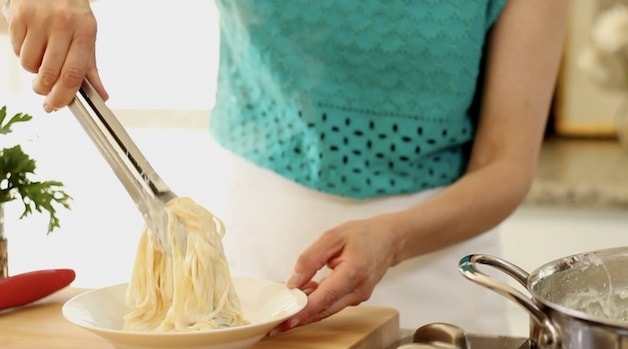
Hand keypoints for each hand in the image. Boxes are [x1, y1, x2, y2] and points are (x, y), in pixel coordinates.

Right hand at [5, 0, 107, 111]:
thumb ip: (91, 69)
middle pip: (49, 73)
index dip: (63, 95)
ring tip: (42, 56)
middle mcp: (62, 25)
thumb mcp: (87, 38)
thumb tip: (101, 96)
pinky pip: (16, 50)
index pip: (73, 73)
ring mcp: (39, 20)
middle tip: (44, 90)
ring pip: (29, 64)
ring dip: (33, 69)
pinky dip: (23, 54)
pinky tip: (32, 43)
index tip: (56, 106)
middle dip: (44, 89)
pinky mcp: (19, 17)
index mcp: (85, 32)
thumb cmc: (72, 14)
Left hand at [270, 214, 400, 334]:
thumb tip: (293, 281)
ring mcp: (358, 297)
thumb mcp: (332, 237)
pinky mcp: (355, 298)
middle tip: (276, 324)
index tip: (286, 319)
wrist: (389, 240)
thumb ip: (310, 258)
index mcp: (354, 272)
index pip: (324, 297)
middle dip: (299, 317)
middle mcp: (358, 290)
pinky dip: (316, 303)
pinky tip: (302, 295)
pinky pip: (332, 304)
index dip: (303, 310)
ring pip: (327, 309)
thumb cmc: (363, 235)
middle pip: (324, 310)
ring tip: (286, 305)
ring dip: (306, 309)